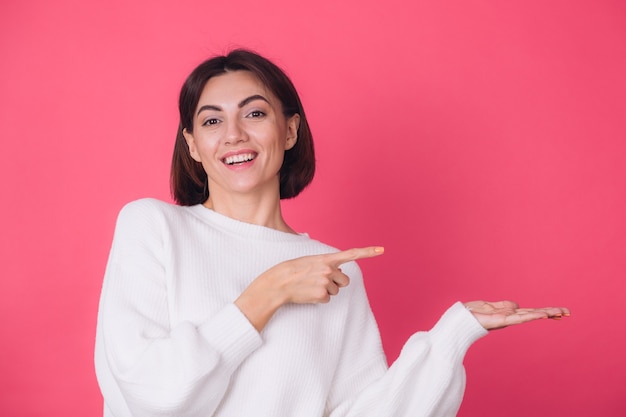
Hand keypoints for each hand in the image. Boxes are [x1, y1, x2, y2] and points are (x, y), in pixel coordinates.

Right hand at [236, 246, 383, 330]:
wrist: (278, 282)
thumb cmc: (292, 270)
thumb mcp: (310, 261)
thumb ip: (327, 264)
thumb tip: (340, 273)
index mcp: (326, 259)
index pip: (351, 254)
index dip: (368, 252)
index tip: (382, 250)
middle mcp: (329, 269)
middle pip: (344, 281)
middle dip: (336, 282)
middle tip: (319, 281)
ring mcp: (326, 282)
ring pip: (335, 291)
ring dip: (325, 290)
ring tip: (310, 286)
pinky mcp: (321, 295)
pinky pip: (327, 299)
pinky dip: (319, 298)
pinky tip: (308, 293)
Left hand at [464, 300, 569, 329]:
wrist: (459, 320)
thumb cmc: (472, 314)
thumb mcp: (490, 306)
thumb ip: (503, 305)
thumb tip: (517, 305)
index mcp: (508, 313)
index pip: (530, 311)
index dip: (544, 311)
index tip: (558, 312)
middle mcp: (510, 317)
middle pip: (534, 313)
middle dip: (550, 313)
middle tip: (568, 312)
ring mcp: (507, 320)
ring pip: (530, 315)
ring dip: (545, 313)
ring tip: (561, 311)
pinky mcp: (501, 321)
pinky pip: (519, 318)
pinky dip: (531, 315)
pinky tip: (542, 314)